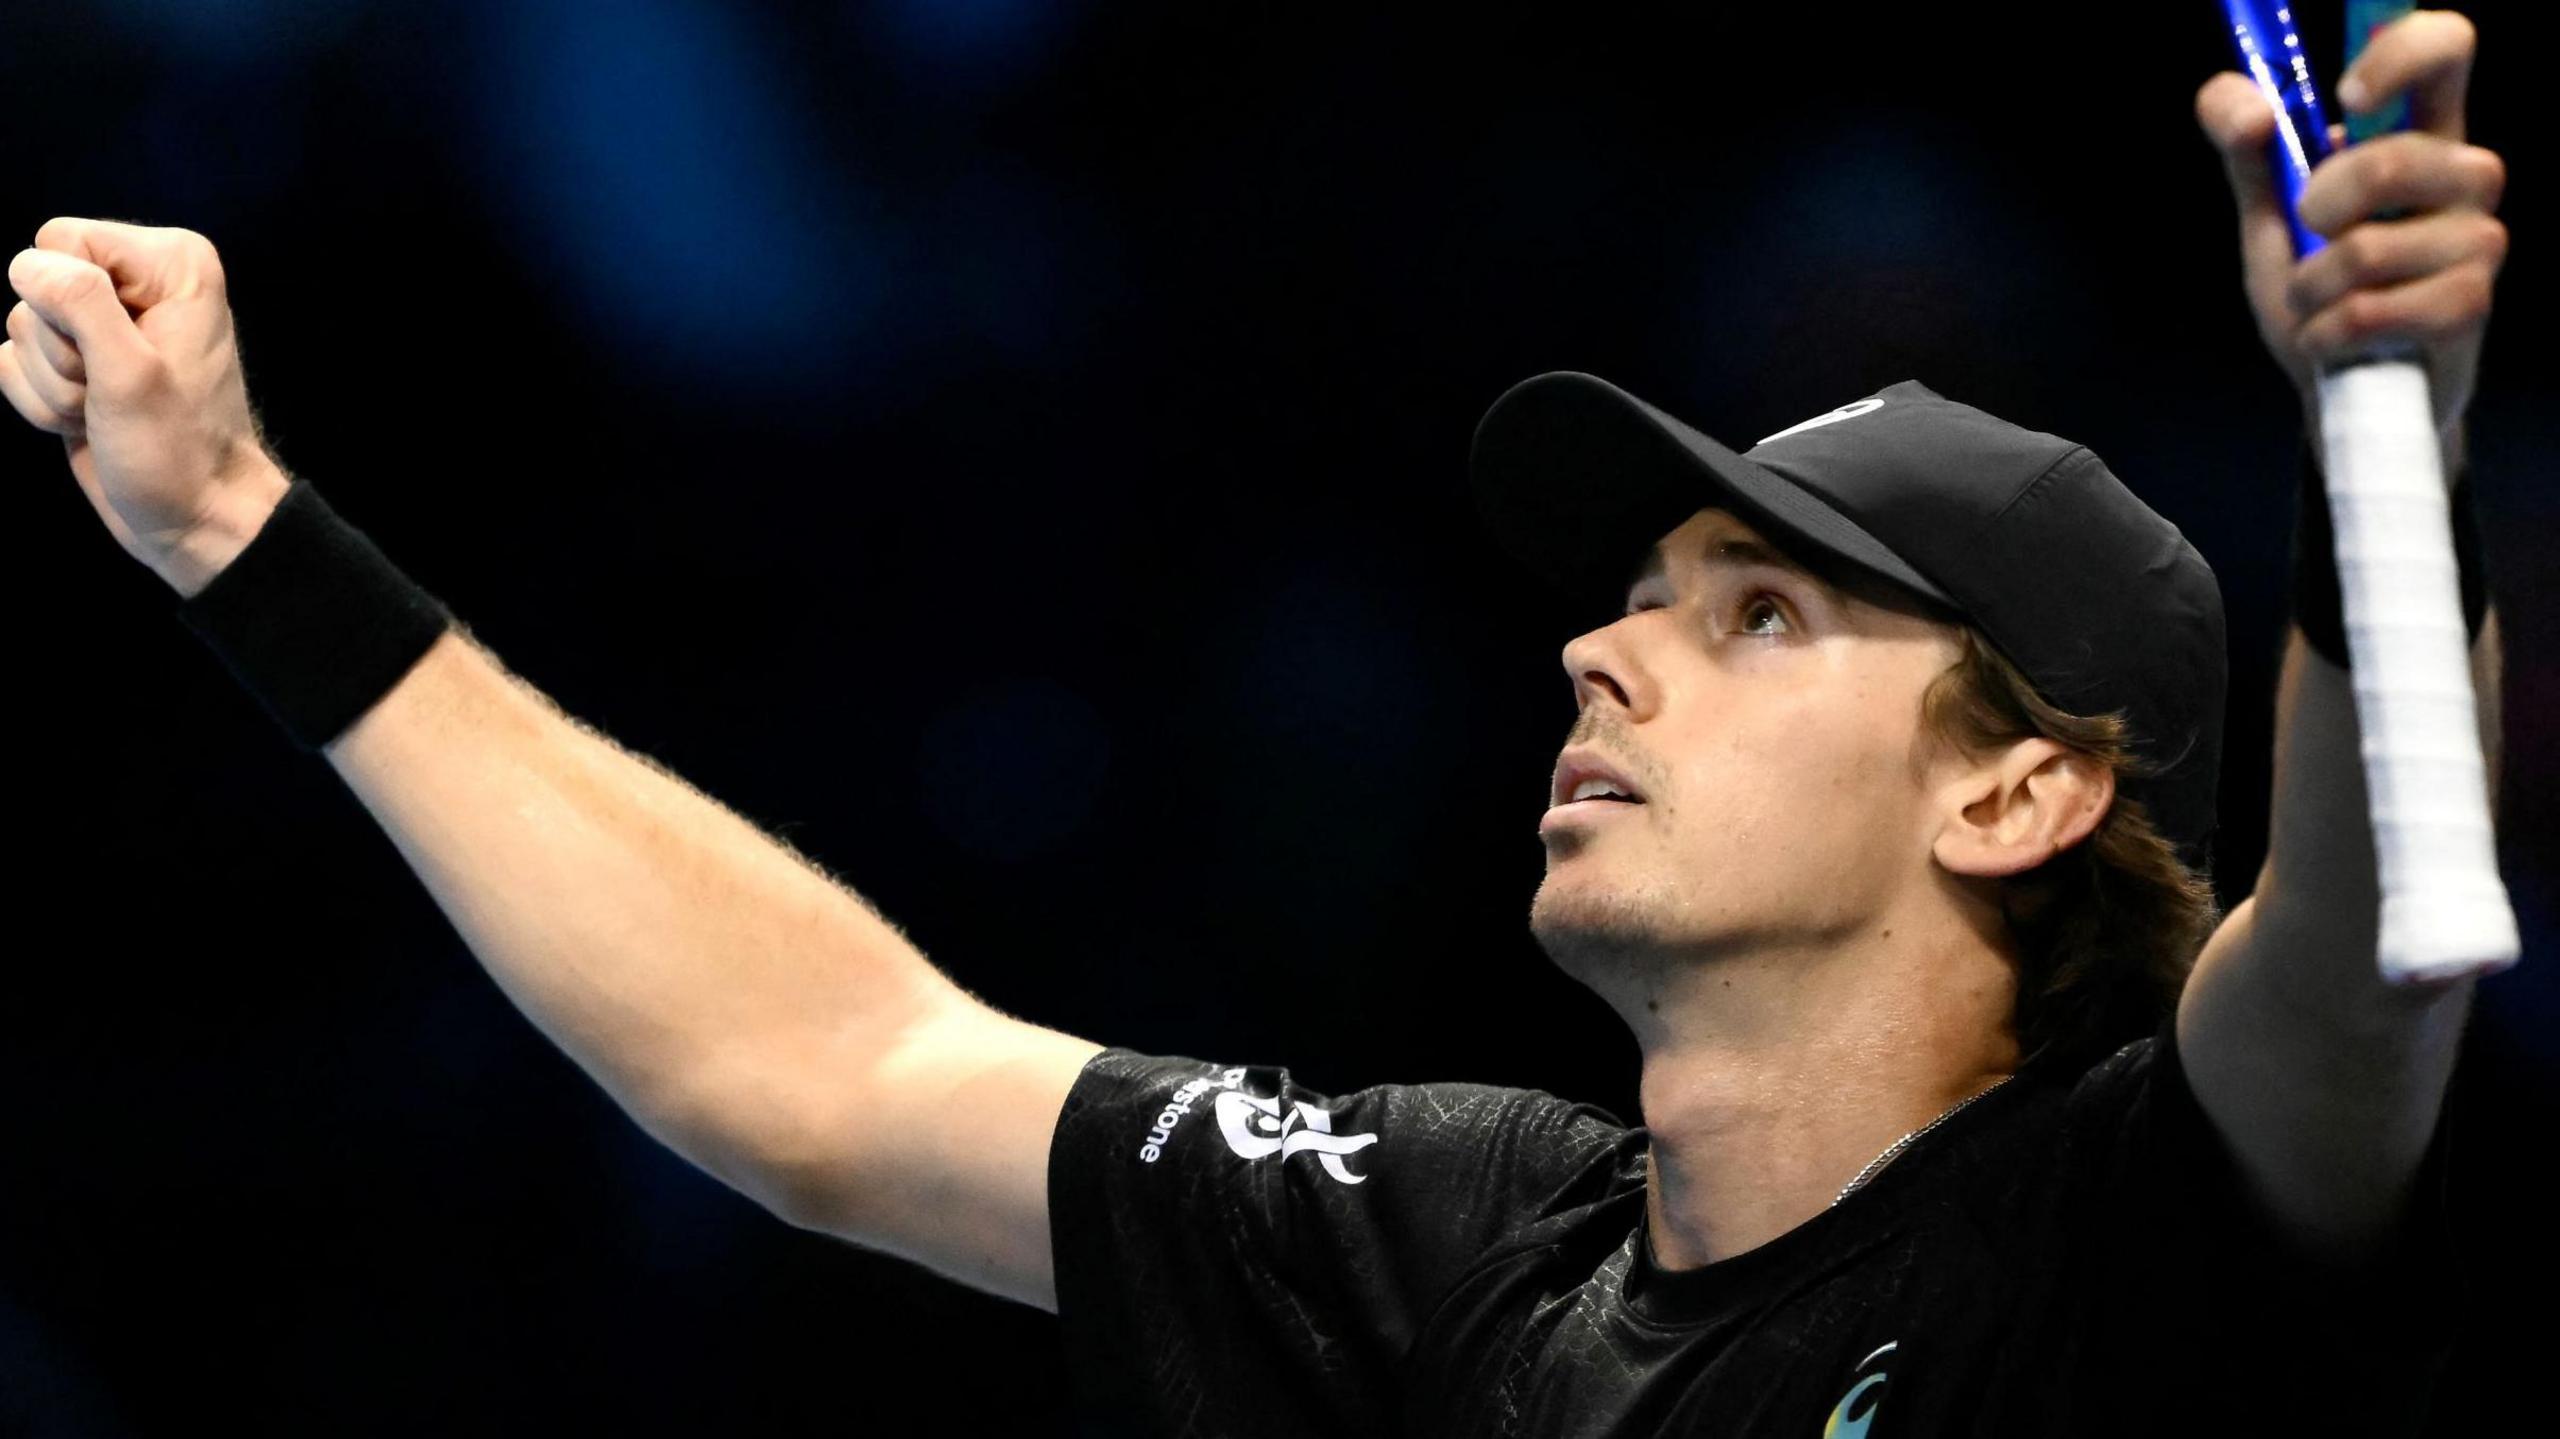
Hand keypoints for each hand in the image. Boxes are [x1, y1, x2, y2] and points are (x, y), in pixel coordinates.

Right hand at [2, 218, 290, 594]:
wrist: (193, 518)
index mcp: (171, 264)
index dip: (64, 302)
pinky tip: (86, 422)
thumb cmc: (178, 452)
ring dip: (53, 385)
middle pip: (34, 286)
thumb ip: (82, 305)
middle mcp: (139, 282)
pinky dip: (40, 402)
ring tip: (105, 412)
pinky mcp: (76, 360)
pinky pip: (12, 361)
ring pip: (19, 328)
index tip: (116, 354)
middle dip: (60, 353)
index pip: (59, 240)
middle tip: (111, 394)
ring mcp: (104, 322)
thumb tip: (30, 265)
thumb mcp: (132, 375)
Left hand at [2195, 9, 2505, 446]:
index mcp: (2421, 136)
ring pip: (2366, 250)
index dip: (2399, 53)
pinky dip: (2325, 332)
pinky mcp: (2470, 307)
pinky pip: (2370, 312)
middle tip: (2308, 236)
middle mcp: (2466, 178)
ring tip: (2319, 302)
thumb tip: (2243, 103)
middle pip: (2391, 160)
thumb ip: (2249, 152)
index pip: (2447, 48)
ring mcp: (2478, 242)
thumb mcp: (2272, 217)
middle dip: (2315, 209)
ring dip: (2311, 288)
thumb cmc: (2318, 290)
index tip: (2345, 96)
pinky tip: (2334, 339)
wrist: (2342, 388)